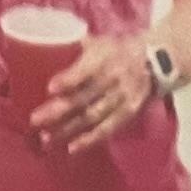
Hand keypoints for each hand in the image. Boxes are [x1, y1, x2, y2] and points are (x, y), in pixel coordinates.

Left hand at [37, 32, 155, 154]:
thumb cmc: (117, 50)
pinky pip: (108, 129)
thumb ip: (74, 48)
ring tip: (47, 139)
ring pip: (92, 116)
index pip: (86, 70)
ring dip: (69, 129)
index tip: (51, 88)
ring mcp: (121, 98)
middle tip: (35, 120)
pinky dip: (90, 140)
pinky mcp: (127, 112)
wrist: (155, 60)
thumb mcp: (99, 42)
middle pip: (84, 97)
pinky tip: (72, 148)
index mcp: (104, 59)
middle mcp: (113, 79)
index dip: (69, 80)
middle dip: (58, 111)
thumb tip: (42, 49)